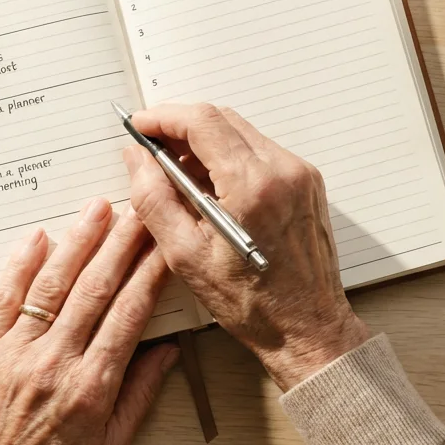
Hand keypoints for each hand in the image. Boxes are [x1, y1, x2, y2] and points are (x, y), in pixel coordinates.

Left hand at [0, 198, 179, 444]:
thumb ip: (139, 395)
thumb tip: (165, 352)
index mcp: (92, 388)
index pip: (129, 312)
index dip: (150, 272)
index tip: (164, 246)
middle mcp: (54, 364)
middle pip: (96, 288)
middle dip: (122, 243)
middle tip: (138, 212)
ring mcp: (16, 354)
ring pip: (52, 284)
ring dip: (78, 241)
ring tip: (97, 210)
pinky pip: (4, 299)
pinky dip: (20, 265)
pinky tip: (37, 237)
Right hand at [122, 103, 369, 390]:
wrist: (307, 327)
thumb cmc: (252, 303)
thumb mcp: (185, 255)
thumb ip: (154, 198)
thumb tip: (136, 159)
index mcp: (252, 186)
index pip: (202, 122)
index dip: (164, 117)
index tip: (140, 126)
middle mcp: (283, 170)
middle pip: (222, 119)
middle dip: (182, 126)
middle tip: (152, 148)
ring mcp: (300, 173)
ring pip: (241, 132)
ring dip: (205, 141)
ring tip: (177, 172)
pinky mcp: (307, 182)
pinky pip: (260, 151)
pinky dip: (230, 157)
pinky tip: (211, 186)